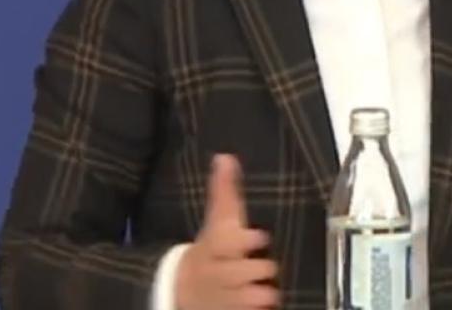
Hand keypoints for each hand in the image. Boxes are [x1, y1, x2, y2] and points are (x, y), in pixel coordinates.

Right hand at [177, 154, 279, 309]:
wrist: (183, 288)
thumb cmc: (212, 247)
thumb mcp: (217, 220)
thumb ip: (224, 191)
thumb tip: (225, 157)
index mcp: (216, 246)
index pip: (226, 242)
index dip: (244, 241)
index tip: (260, 236)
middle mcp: (219, 273)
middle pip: (242, 272)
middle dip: (259, 270)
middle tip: (268, 267)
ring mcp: (225, 298)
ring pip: (248, 299)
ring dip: (261, 295)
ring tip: (268, 291)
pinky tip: (264, 307)